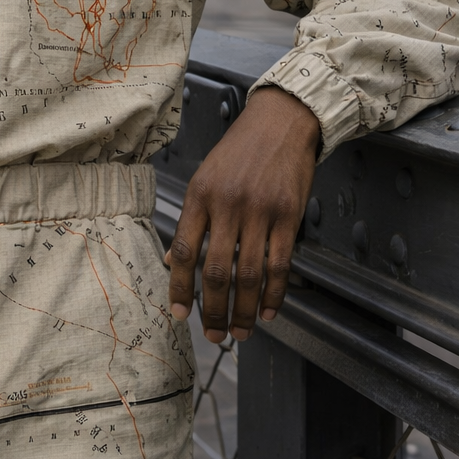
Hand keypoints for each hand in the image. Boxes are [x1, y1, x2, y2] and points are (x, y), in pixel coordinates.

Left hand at [166, 86, 319, 342]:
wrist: (280, 122)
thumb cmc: (239, 152)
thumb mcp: (204, 178)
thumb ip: (191, 221)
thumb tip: (170, 262)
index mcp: (199, 196)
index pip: (183, 251)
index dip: (179, 288)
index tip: (179, 314)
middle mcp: (227, 205)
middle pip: (216, 271)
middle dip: (213, 310)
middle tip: (214, 336)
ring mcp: (260, 212)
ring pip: (249, 275)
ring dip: (243, 311)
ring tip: (240, 332)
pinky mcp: (288, 216)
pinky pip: (279, 265)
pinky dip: (274, 294)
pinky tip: (267, 312)